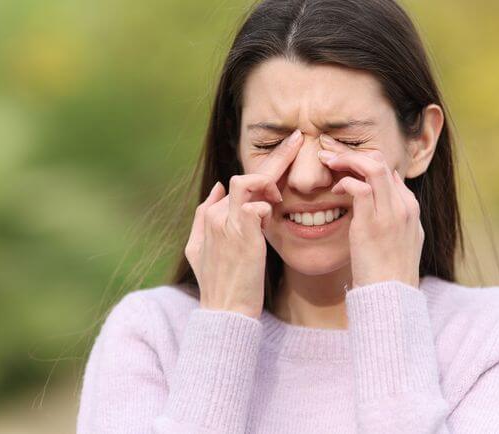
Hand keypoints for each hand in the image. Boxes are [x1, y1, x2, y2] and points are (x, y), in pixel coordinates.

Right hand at [185, 129, 303, 318]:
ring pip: (248, 182)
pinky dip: (268, 207)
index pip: (239, 183)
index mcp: (210, 216)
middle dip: (276, 155)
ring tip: (284, 193)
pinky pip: (256, 205)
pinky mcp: (241, 234)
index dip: (263, 172)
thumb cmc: (219, 285)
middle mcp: (216, 215)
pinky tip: (275, 213)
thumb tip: (217, 187)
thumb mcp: (199, 250)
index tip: (284, 156)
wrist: (225, 312)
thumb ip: (204, 217)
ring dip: (270, 181)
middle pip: (246, 175)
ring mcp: (227, 223)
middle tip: (299, 139)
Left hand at [318, 138, 422, 288]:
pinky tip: (333, 190)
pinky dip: (344, 182)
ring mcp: (390, 213)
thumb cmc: (388, 273)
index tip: (341, 162)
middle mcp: (404, 205)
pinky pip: (358, 187)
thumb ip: (391, 219)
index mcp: (410, 208)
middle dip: (352, 152)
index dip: (363, 161)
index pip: (388, 169)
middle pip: (381, 160)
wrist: (392, 297)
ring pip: (372, 166)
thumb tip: (377, 204)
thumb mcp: (399, 241)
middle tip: (328, 153)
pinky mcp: (372, 224)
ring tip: (327, 161)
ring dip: (346, 158)